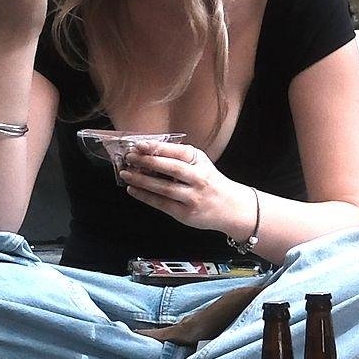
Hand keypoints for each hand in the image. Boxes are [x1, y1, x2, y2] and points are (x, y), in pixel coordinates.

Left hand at [111, 137, 246, 241]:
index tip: (139, 144)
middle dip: (147, 161)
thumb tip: (147, 153)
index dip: (157, 147)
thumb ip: (179, 159)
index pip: (177, 152)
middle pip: (170, 168)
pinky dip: (145, 196)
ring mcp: (193, 197)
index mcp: (200, 161)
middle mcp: (199, 178)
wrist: (232, 207)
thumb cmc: (211, 183)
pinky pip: (162, 203)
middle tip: (129, 157)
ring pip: (164, 187)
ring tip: (126, 174)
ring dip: (142, 180)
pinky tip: (133, 190)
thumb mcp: (201, 164)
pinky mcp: (186, 213)